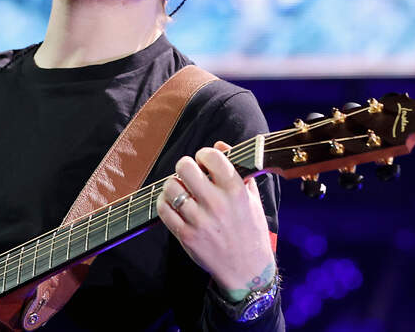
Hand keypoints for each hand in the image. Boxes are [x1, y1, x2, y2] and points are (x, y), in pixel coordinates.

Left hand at [156, 141, 276, 298]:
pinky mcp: (186, 236)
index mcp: (236, 191)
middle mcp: (217, 204)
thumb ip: (238, 169)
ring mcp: (199, 221)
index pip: (212, 157)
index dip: (204, 154)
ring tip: (181, 190)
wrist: (247, 270)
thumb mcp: (251, 199)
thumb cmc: (251, 230)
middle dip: (185, 166)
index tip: (204, 161)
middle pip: (186, 167)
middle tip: (190, 173)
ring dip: (174, 185)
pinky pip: (164, 209)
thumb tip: (220, 145)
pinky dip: (164, 202)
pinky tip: (173, 203)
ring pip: (171, 187)